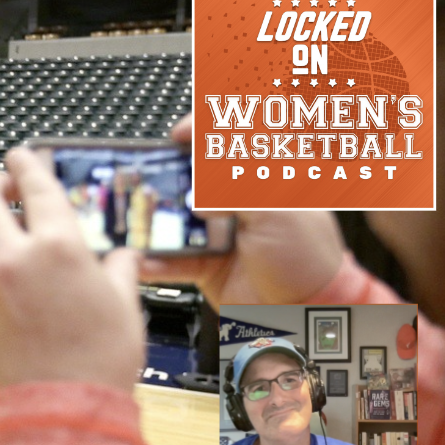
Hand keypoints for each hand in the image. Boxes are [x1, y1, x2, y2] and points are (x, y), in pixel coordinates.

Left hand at [0, 147, 144, 390]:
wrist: (63, 408)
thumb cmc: (99, 360)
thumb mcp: (124, 305)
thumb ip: (119, 270)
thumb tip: (122, 256)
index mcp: (58, 247)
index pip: (35, 187)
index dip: (28, 164)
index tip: (23, 156)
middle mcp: (12, 257)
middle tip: (4, 184)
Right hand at [139, 117, 344, 307]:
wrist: (305, 312)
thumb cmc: (308, 259)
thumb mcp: (278, 214)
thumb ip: (237, 194)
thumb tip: (197, 195)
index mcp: (262, 180)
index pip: (231, 143)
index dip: (204, 131)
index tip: (179, 135)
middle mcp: (236, 204)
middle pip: (192, 180)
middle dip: (165, 178)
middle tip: (145, 180)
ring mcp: (217, 233)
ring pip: (176, 219)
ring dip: (154, 222)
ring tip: (137, 222)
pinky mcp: (204, 264)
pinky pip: (172, 259)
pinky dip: (156, 262)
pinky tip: (146, 260)